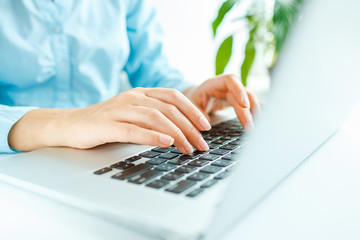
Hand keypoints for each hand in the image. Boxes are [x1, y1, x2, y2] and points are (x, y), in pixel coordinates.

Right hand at [8, 88, 211, 153]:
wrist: (69, 125)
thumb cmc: (105, 123)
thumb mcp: (133, 115)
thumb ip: (154, 118)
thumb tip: (182, 133)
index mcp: (141, 93)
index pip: (173, 96)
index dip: (192, 110)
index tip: (206, 125)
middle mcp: (132, 97)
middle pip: (168, 108)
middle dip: (189, 127)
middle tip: (202, 144)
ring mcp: (119, 109)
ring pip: (155, 118)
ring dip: (176, 134)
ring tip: (188, 148)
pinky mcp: (107, 124)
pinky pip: (134, 129)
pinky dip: (152, 137)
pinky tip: (166, 144)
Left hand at [183, 74, 260, 129]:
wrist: (194, 98)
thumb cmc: (191, 101)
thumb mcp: (189, 106)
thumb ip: (196, 113)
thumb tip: (206, 124)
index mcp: (214, 83)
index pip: (231, 80)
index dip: (239, 90)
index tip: (245, 105)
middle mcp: (227, 87)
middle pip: (244, 93)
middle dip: (249, 111)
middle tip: (251, 128)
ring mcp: (234, 93)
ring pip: (250, 100)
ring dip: (255, 114)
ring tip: (258, 128)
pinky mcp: (238, 101)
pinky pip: (250, 106)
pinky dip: (256, 113)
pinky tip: (264, 122)